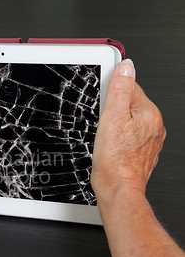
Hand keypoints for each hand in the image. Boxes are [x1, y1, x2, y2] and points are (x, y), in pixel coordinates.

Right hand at [91, 59, 165, 203]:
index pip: (130, 87)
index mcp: (149, 113)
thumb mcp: (111, 117)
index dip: (112, 93)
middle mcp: (154, 126)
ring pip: (129, 122)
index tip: (103, 103)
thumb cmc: (114, 159)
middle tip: (103, 125)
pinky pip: (129, 137)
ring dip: (116, 125)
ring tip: (106, 137)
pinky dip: (119, 138)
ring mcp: (150, 140)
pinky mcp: (142, 152)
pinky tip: (111, 146)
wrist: (118, 188)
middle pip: (129, 105)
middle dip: (113, 111)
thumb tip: (127, 67)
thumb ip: (120, 89)